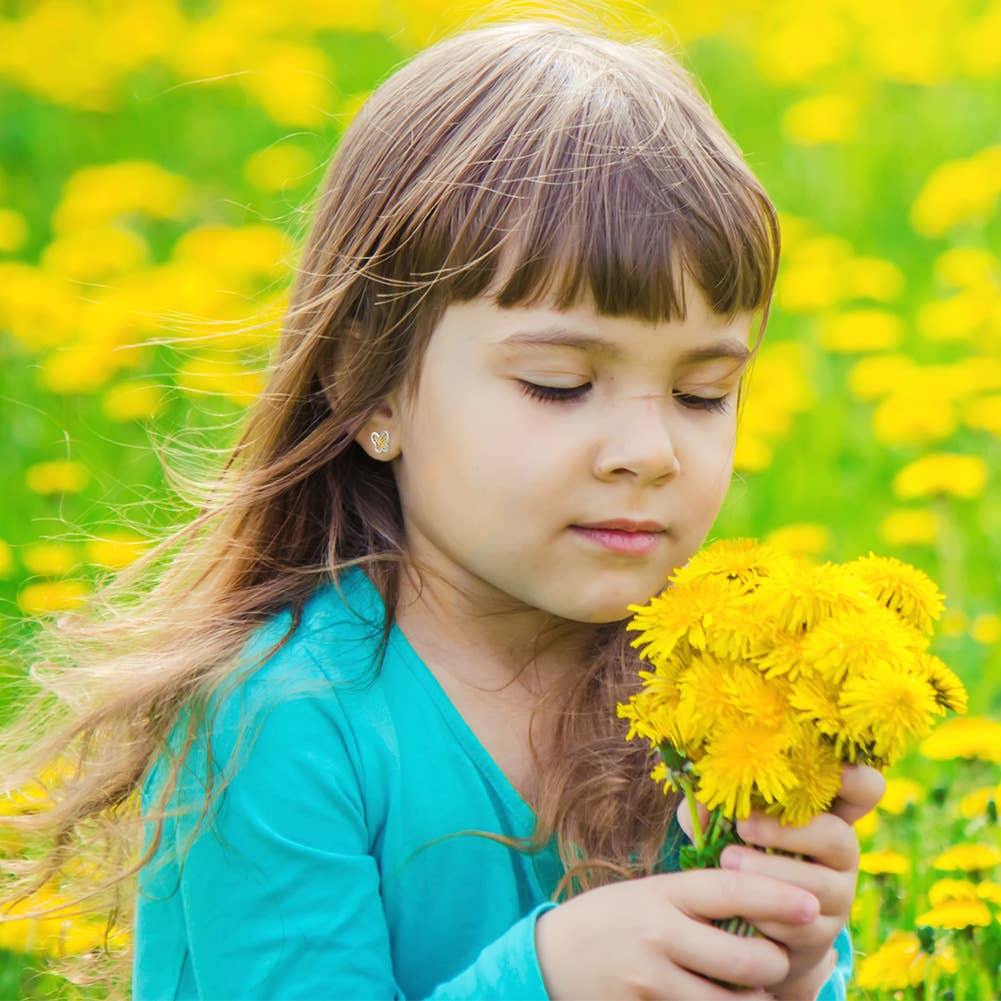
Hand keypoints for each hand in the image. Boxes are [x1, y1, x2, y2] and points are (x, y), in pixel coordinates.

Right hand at [535, 867, 820, 999]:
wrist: (548, 959)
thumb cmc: (608, 920)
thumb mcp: (646, 894)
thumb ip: (694, 901)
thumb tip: (759, 906)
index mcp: (661, 894)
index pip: (730, 890)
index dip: (777, 896)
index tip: (813, 904)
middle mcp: (659, 935)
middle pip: (745, 961)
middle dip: (773, 966)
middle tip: (774, 961)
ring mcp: (651, 981)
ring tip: (754, 992)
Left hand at [718, 764, 885, 1000]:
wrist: (742, 921)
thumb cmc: (735, 849)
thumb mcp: (721, 821)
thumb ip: (712, 804)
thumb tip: (701, 800)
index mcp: (824, 812)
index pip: (865, 789)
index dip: (857, 778)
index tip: (830, 771)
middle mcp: (840, 851)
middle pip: (839, 837)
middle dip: (788, 831)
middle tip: (743, 825)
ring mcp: (837, 894)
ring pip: (820, 885)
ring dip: (771, 872)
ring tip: (727, 861)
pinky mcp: (822, 934)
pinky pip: (803, 925)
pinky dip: (768, 913)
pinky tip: (739, 903)